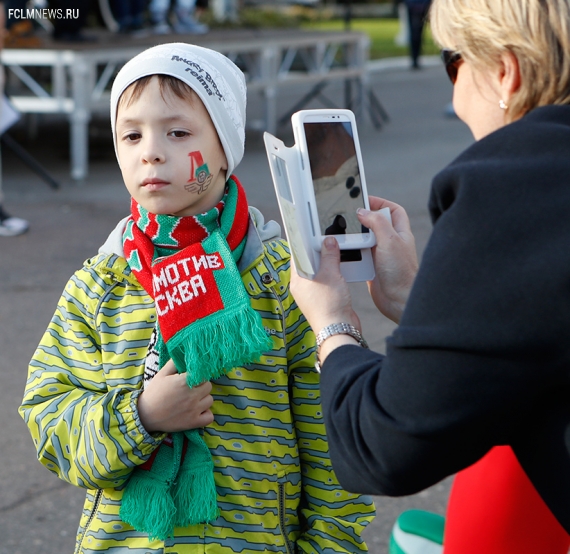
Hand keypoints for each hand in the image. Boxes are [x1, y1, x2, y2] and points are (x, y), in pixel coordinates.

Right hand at [137, 359, 213, 433]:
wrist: (145, 415)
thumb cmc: (154, 393)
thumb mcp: (162, 374)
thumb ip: (175, 363)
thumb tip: (184, 353)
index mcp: (184, 382)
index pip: (203, 374)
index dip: (199, 376)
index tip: (193, 378)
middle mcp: (191, 395)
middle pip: (208, 386)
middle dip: (201, 386)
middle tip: (192, 389)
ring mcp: (194, 410)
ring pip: (210, 400)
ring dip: (203, 399)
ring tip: (193, 400)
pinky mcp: (194, 422)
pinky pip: (210, 416)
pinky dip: (206, 414)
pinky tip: (197, 411)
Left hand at [290, 235, 361, 334]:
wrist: (339, 328)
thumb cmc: (328, 306)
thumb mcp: (330, 274)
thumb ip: (329, 256)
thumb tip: (328, 242)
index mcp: (297, 281)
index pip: (296, 258)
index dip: (304, 245)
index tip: (311, 235)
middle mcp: (304, 288)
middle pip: (309, 264)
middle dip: (319, 253)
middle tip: (327, 242)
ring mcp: (314, 294)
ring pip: (320, 272)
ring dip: (328, 264)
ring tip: (335, 255)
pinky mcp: (326, 298)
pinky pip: (328, 281)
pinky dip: (334, 274)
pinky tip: (341, 271)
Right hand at [357, 196, 418, 322]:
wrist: (399, 300)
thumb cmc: (401, 272)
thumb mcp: (390, 240)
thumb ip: (377, 223)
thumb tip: (363, 212)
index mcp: (400, 233)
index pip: (393, 210)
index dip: (380, 203)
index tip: (364, 199)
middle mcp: (391, 243)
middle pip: (376, 223)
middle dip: (364, 219)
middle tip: (349, 215)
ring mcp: (381, 255)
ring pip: (365, 240)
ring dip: (356, 237)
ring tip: (345, 233)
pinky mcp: (372, 267)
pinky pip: (359, 255)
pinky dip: (352, 253)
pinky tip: (346, 251)